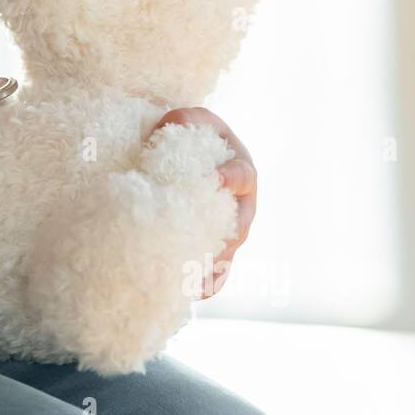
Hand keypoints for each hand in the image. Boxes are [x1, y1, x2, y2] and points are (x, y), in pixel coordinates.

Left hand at [153, 107, 256, 299]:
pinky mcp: (216, 250)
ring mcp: (230, 232)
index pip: (242, 175)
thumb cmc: (196, 136)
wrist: (192, 157)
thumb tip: (172, 125)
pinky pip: (217, 273)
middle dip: (222, 242)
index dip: (231, 178)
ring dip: (212, 271)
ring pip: (227, 256)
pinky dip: (206, 286)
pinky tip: (189, 296)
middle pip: (237, 229)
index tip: (217, 179)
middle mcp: (240, 207)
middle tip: (205, 251)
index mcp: (241, 171)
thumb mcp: (194, 120)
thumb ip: (186, 118)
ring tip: (194, 286)